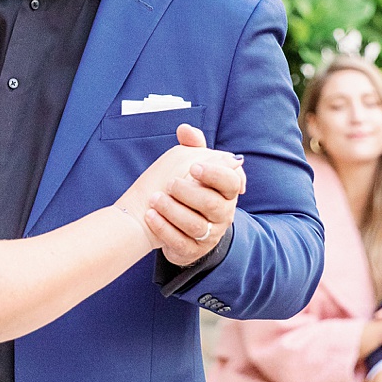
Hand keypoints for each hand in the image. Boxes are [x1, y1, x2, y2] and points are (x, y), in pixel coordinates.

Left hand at [117, 126, 244, 267]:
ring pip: (196, 226)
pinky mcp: (193, 251)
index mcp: (227, 192)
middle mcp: (223, 215)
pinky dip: (163, 229)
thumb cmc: (188, 189)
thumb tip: (184, 129)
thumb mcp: (191, 165)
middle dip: (190, 193)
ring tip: (155, 199)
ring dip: (173, 211)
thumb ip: (192, 146)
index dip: (214, 174)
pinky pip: (180, 243)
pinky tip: (150, 215)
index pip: (231, 181)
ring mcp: (209, 235)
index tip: (193, 167)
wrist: (176, 224)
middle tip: (170, 183)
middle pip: (213, 205)